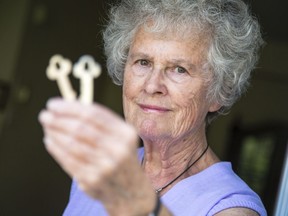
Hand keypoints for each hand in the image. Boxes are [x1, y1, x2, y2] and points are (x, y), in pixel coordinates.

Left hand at [38, 98, 155, 214]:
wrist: (131, 190)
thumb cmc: (120, 156)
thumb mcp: (120, 137)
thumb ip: (100, 122)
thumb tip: (67, 107)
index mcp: (126, 133)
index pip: (94, 114)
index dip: (70, 107)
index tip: (53, 104)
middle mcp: (118, 149)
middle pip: (81, 128)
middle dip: (58, 119)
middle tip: (44, 115)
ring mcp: (106, 166)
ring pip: (72, 144)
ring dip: (54, 133)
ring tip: (47, 127)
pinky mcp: (93, 180)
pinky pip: (68, 161)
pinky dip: (56, 149)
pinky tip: (50, 141)